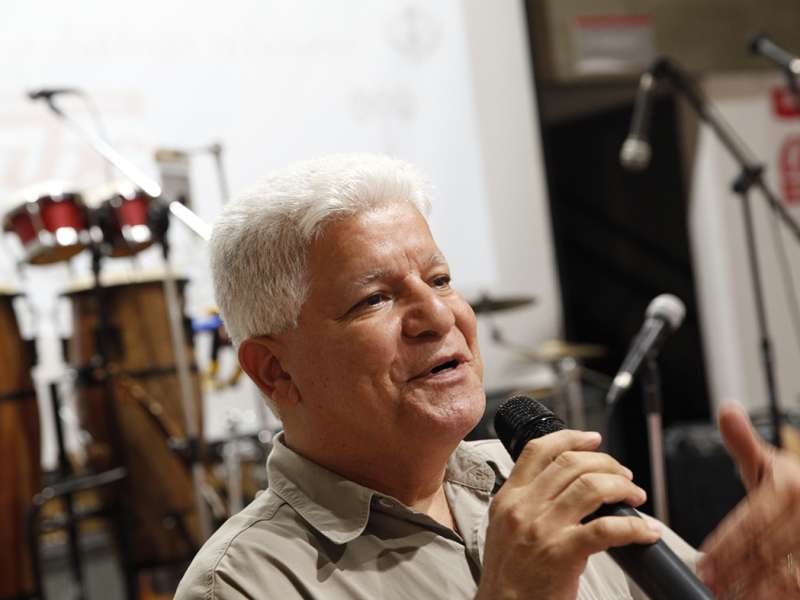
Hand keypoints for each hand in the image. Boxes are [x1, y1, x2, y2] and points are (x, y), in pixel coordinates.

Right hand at [476, 430, 660, 599]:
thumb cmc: (510, 574)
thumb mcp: (505, 527)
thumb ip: (527, 502)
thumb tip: (567, 485)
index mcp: (509, 497)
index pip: (539, 450)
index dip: (571, 438)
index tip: (593, 439)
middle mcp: (524, 507)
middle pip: (572, 464)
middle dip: (607, 463)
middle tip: (624, 476)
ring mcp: (543, 528)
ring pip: (592, 488)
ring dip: (622, 487)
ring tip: (635, 497)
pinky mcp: (563, 553)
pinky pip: (608, 530)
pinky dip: (634, 528)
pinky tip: (646, 532)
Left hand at [698, 403, 799, 597]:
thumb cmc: (795, 485)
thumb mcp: (769, 462)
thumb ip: (743, 442)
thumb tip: (726, 410)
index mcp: (792, 487)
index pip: (751, 522)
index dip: (725, 545)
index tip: (704, 562)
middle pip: (766, 550)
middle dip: (735, 570)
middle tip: (710, 583)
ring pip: (789, 574)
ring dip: (760, 589)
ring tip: (731, 596)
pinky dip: (781, 594)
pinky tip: (761, 599)